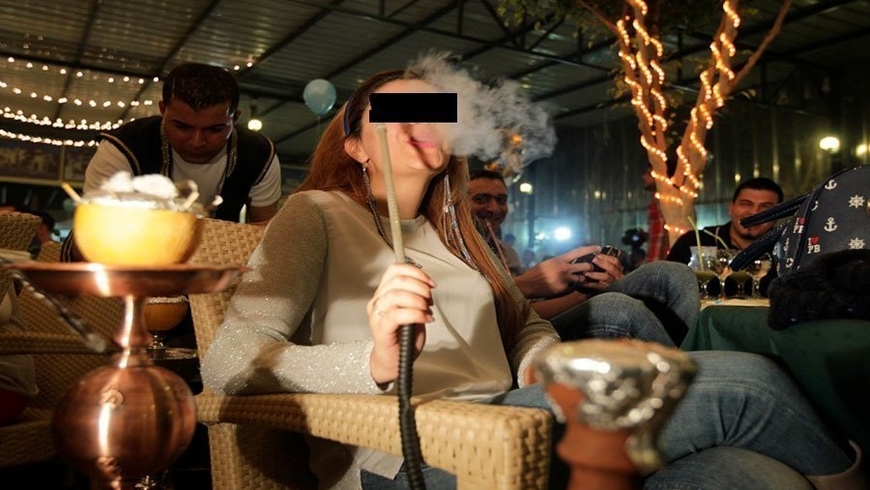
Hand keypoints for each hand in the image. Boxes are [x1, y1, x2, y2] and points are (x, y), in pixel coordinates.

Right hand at [367, 263, 435, 384]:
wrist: (393, 361)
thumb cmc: (403, 337)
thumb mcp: (413, 310)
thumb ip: (417, 296)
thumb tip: (428, 285)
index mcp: (384, 292)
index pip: (395, 269)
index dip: (416, 272)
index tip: (431, 283)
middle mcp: (378, 300)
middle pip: (398, 280)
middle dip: (420, 287)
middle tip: (430, 299)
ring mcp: (377, 314)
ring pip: (396, 295)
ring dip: (418, 300)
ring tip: (427, 310)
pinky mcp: (380, 329)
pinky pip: (397, 315)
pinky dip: (416, 314)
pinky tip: (426, 319)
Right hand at [514, 245, 600, 297]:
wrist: (527, 285)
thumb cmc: (536, 273)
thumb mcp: (548, 263)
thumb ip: (560, 261)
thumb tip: (569, 260)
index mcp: (559, 259)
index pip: (578, 251)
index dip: (590, 249)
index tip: (598, 248)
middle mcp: (564, 268)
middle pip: (585, 266)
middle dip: (590, 268)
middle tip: (590, 269)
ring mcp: (564, 279)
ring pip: (581, 278)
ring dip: (580, 279)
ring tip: (572, 279)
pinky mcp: (563, 288)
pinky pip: (572, 287)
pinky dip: (570, 287)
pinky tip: (562, 286)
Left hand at [575, 251, 623, 291]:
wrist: (606, 292)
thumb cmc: (605, 275)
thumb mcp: (607, 267)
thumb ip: (604, 260)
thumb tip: (596, 251)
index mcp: (618, 269)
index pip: (615, 261)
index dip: (606, 257)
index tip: (598, 254)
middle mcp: (617, 276)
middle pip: (611, 268)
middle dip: (602, 263)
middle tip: (593, 260)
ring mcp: (612, 283)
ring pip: (605, 277)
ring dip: (595, 274)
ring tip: (586, 272)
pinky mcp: (606, 290)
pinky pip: (599, 286)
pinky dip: (591, 284)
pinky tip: (584, 281)